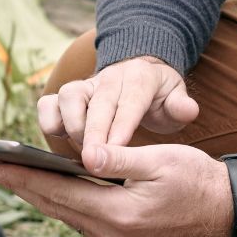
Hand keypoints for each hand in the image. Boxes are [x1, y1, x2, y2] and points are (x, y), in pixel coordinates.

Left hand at [0, 143, 236, 236]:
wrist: (227, 211)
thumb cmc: (197, 179)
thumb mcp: (159, 159)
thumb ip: (118, 157)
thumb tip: (83, 156)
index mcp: (120, 214)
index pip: (59, 192)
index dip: (23, 177)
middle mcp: (114, 235)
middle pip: (56, 208)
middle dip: (22, 187)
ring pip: (68, 217)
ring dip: (40, 196)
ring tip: (12, 176)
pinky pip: (84, 221)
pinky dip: (64, 204)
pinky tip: (51, 190)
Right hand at [39, 56, 199, 158]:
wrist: (139, 74)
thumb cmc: (158, 96)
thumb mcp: (176, 99)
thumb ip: (180, 107)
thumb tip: (188, 110)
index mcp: (139, 78)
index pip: (130, 102)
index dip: (121, 126)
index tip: (115, 151)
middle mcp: (109, 78)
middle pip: (97, 103)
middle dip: (93, 134)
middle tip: (92, 163)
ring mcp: (85, 85)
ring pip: (68, 98)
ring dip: (71, 127)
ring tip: (81, 154)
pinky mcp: (66, 96)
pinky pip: (48, 104)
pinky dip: (49, 123)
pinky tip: (58, 145)